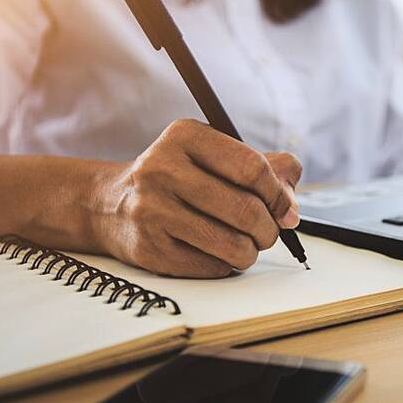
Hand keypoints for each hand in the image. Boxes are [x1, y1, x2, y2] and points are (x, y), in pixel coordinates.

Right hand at [90, 119, 301, 277]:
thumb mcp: (213, 155)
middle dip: (269, 228)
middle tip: (268, 232)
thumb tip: (292, 206)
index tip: (286, 209)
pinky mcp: (149, 248)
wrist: (110, 205)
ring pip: (232, 244)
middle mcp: (162, 169)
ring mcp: (152, 210)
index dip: (279, 194)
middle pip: (245, 209)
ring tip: (246, 245)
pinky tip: (216, 252)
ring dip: (251, 251)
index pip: (251, 167)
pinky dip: (225, 264)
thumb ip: (263, 167)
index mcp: (185, 136)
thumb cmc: (177, 178)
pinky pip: (211, 266)